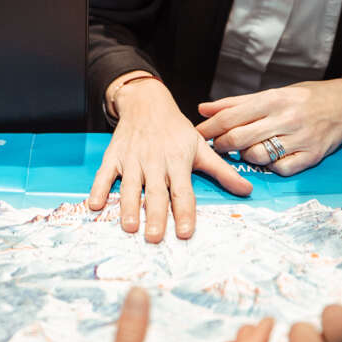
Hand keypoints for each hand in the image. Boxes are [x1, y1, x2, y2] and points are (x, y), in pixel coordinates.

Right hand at [90, 79, 251, 240]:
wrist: (147, 103)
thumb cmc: (176, 130)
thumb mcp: (201, 147)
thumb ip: (222, 171)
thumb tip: (246, 191)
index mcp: (178, 160)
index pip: (183, 191)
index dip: (185, 212)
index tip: (186, 233)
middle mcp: (155, 161)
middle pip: (157, 193)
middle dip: (156, 216)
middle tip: (155, 238)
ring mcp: (133, 159)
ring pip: (132, 186)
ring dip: (129, 206)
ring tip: (129, 227)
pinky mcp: (114, 155)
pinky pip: (105, 174)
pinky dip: (99, 188)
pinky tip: (95, 205)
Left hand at [196, 79, 341, 175]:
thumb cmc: (304, 98)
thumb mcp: (271, 93)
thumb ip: (236, 103)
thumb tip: (203, 108)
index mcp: (273, 100)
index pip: (232, 117)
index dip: (210, 127)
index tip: (198, 133)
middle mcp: (285, 119)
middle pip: (240, 138)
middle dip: (221, 145)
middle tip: (215, 146)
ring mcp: (299, 139)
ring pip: (257, 156)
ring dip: (244, 156)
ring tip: (242, 150)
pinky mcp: (311, 157)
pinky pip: (279, 169)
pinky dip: (268, 166)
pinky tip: (266, 158)